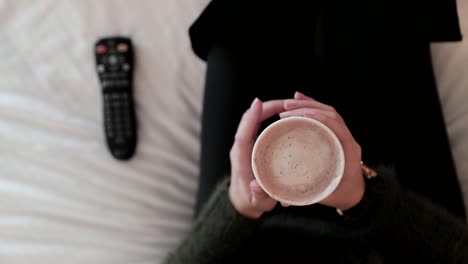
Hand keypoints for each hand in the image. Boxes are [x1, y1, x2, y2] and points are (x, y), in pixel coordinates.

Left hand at [229, 98, 285, 218]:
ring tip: (290, 104)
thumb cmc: (251, 202)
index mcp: (240, 160)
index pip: (242, 134)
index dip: (250, 118)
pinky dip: (270, 116)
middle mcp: (241, 148)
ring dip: (269, 109)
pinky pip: (259, 125)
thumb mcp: (256, 202)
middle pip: (249, 121)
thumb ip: (258, 195)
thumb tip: (257, 186)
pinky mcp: (253, 144)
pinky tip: (286, 113)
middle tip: (287, 101)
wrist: (243, 201)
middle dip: (265, 108)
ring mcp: (247, 145)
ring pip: (254, 120)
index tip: (258, 104)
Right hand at [279, 92, 364, 210]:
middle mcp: (347, 139)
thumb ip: (303, 197)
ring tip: (289, 103)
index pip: (335, 126)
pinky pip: (326, 116)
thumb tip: (281, 200)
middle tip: (286, 107)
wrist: (356, 195)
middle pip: (331, 114)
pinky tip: (298, 102)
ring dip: (309, 105)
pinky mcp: (336, 134)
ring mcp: (343, 135)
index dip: (315, 117)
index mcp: (348, 151)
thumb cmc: (341, 195)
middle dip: (308, 106)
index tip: (294, 115)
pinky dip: (312, 108)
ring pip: (329, 112)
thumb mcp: (324, 197)